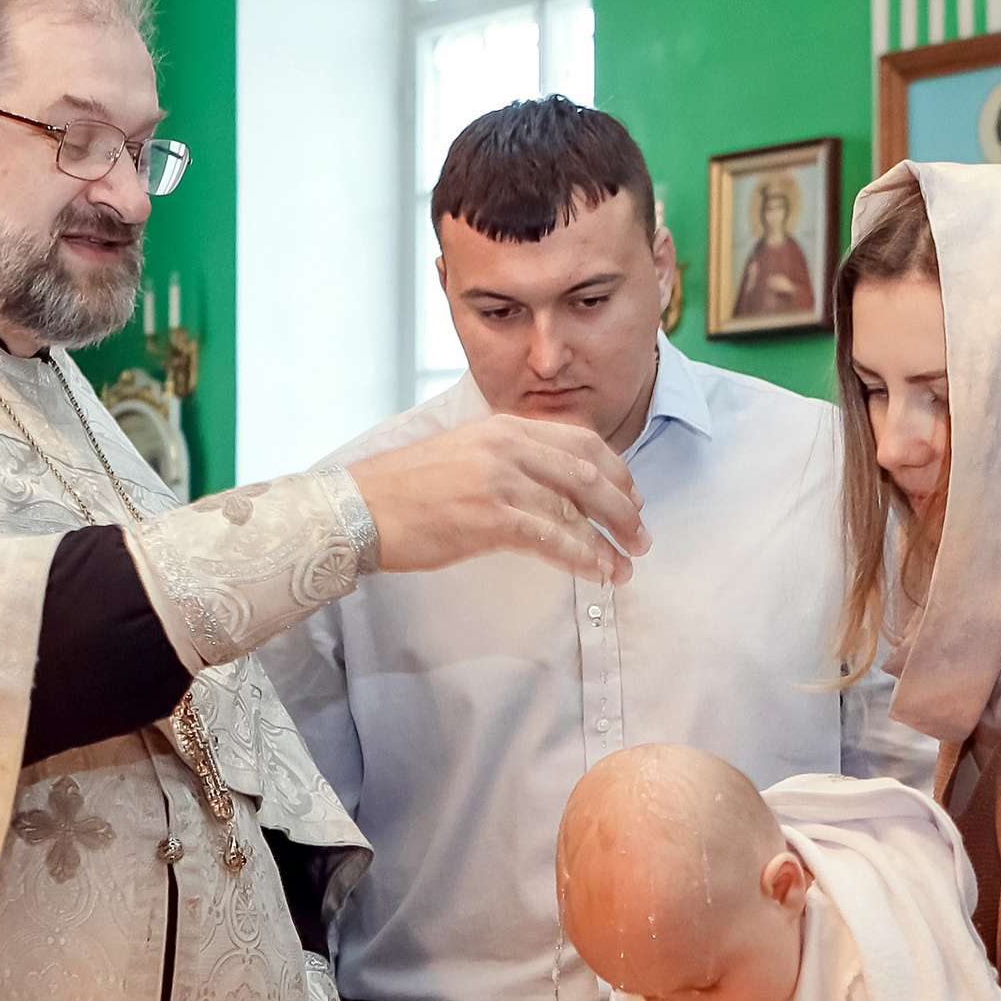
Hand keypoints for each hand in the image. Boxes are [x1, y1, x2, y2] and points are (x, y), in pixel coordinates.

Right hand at [347, 415, 650, 586]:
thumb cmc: (405, 490)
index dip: (615, 471)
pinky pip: (554, 539)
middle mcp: (509, 446)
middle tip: (641, 536)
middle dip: (623, 509)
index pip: (580, 441)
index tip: (631, 496)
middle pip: (589, 474)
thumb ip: (507, 460)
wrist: (359, 507)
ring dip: (607, 542)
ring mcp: (502, 481)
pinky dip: (583, 558)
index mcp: (504, 426)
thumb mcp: (463, 454)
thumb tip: (547, 487)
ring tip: (625, 566)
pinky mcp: (492, 517)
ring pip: (576, 510)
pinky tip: (598, 573)